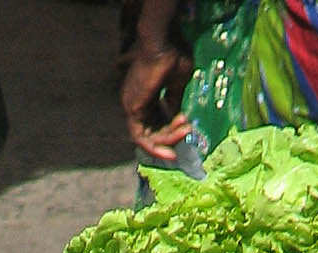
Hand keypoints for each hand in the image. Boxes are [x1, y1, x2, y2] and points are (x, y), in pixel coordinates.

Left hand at [121, 43, 190, 160]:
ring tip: (185, 131)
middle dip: (170, 139)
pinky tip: (171, 145)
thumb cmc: (172, 56)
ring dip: (167, 140)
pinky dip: (155, 144)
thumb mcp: (177, 84)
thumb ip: (174, 102)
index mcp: (143, 96)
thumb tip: (178, 118)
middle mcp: (133, 103)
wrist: (162, 42)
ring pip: (145, 137)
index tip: (186, 131)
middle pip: (149, 134)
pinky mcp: (131, 108)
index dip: (169, 133)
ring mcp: (130, 105)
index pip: (152, 124)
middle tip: (187, 133)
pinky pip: (141, 137)